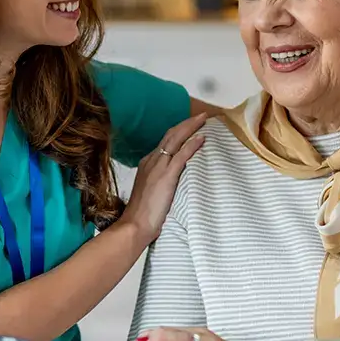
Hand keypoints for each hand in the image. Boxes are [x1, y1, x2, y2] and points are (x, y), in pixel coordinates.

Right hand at [120, 115, 205, 246]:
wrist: (135, 224)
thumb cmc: (143, 213)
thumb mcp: (151, 190)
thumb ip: (161, 179)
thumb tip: (173, 177)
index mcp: (147, 163)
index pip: (166, 141)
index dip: (179, 131)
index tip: (191, 125)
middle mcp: (152, 160)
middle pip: (171, 135)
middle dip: (186, 124)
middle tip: (201, 116)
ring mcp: (158, 167)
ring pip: (176, 140)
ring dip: (190, 128)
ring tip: (203, 120)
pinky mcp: (166, 176)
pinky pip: (181, 155)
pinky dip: (192, 145)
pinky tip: (202, 138)